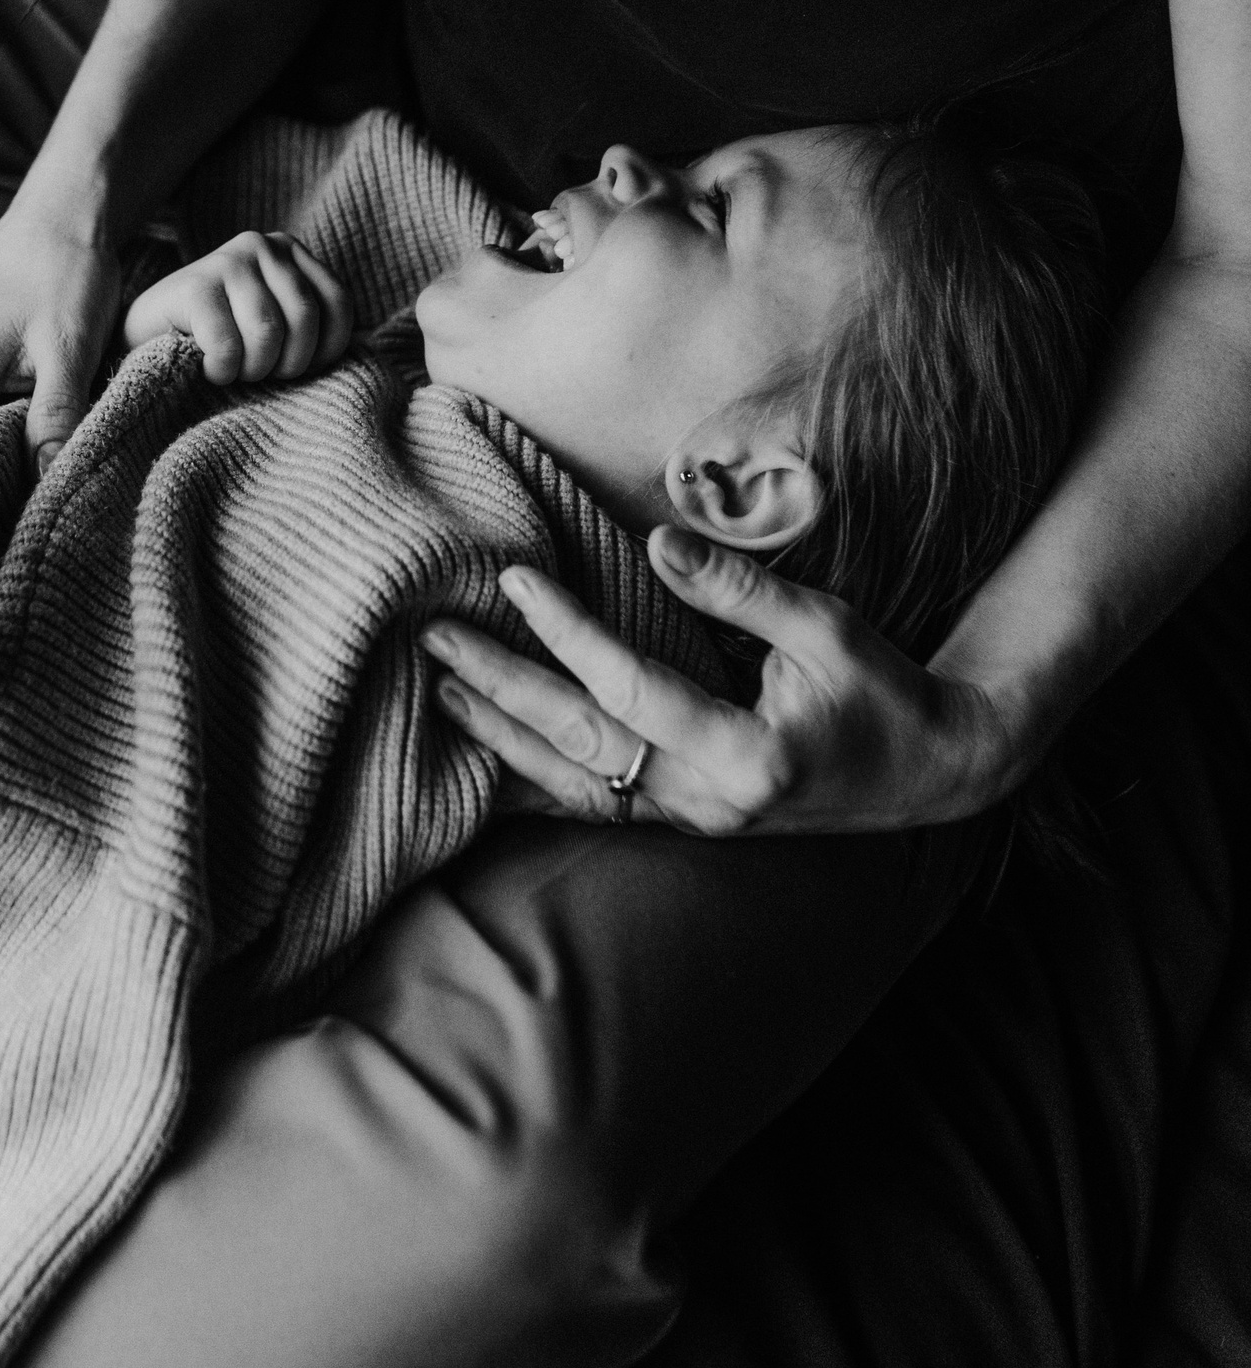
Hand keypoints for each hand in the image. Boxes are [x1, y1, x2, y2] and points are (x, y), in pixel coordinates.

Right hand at [124, 232, 352, 384]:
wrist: (142, 339)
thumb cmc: (219, 340)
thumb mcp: (275, 322)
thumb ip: (310, 323)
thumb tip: (363, 352)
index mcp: (290, 251)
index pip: (339, 304)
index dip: (325, 350)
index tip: (295, 368)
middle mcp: (261, 245)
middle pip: (305, 319)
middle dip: (286, 364)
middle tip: (257, 373)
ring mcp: (226, 260)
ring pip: (268, 334)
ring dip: (252, 370)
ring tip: (233, 370)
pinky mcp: (194, 285)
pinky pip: (229, 346)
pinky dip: (222, 371)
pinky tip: (208, 368)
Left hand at [423, 530, 1016, 834]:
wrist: (934, 770)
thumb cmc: (885, 690)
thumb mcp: (828, 629)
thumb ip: (740, 591)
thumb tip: (653, 546)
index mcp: (747, 757)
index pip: (630, 689)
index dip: (566, 631)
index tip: (512, 578)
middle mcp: (710, 802)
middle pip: (581, 745)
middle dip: (502, 691)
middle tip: (433, 640)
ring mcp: (696, 820)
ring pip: (576, 786)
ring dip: (504, 739)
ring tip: (442, 691)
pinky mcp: (690, 819)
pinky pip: (597, 802)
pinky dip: (538, 776)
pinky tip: (492, 751)